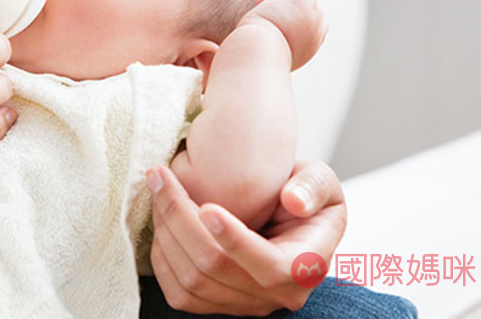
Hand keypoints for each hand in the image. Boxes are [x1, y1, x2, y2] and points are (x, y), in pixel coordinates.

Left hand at [147, 160, 346, 314]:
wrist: (286, 217)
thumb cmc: (303, 195)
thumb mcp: (321, 181)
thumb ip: (313, 186)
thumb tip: (294, 202)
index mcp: (306, 267)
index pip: (269, 265)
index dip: (234, 239)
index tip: (206, 206)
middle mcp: (275, 294)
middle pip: (215, 268)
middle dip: (179, 218)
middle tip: (160, 176)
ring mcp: (244, 304)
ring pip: (190, 280)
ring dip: (165, 230)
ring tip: (158, 188)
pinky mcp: (216, 304)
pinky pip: (178, 291)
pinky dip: (161, 253)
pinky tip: (160, 218)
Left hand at [239, 0, 326, 69]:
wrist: (254, 56)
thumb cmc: (250, 55)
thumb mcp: (263, 47)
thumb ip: (269, 38)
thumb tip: (256, 30)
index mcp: (309, 44)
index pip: (304, 16)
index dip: (284, 8)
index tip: (264, 15)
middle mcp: (317, 31)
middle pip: (304, 1)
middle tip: (261, 4)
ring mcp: (315, 16)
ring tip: (263, 0)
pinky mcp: (307, 2)